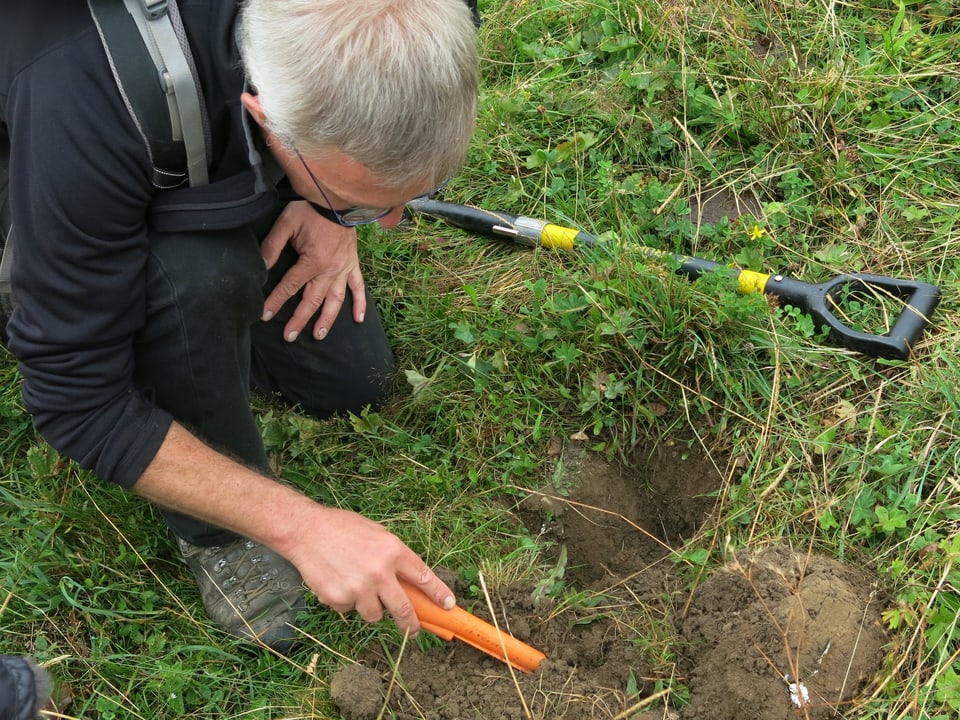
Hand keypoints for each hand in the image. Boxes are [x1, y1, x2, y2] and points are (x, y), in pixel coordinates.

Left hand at [260, 201, 366, 341]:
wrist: (338, 199)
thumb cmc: (310, 209)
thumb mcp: (286, 223)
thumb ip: (272, 246)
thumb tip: (260, 266)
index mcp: (312, 262)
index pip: (290, 286)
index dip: (276, 302)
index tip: (264, 316)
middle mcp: (329, 271)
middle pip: (312, 300)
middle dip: (299, 320)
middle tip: (289, 336)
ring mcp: (343, 269)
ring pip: (335, 300)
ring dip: (327, 319)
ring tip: (318, 335)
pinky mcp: (353, 264)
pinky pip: (358, 288)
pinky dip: (360, 304)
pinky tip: (358, 319)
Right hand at [282, 506, 455, 635]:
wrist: (306, 531)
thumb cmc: (343, 528)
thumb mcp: (377, 533)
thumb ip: (393, 557)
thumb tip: (409, 582)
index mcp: (393, 551)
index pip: (424, 577)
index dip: (439, 594)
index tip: (449, 605)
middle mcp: (379, 572)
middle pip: (403, 609)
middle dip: (411, 624)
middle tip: (414, 630)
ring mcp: (358, 588)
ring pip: (374, 615)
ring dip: (371, 608)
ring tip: (359, 589)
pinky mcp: (338, 598)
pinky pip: (348, 609)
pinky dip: (346, 601)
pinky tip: (338, 581)